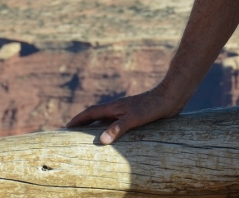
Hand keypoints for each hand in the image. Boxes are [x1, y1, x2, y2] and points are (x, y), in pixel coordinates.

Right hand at [65, 84, 184, 144]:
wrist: (172, 96)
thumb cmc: (153, 106)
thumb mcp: (134, 118)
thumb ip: (118, 128)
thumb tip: (101, 141)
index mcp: (114, 107)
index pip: (91, 112)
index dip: (79, 119)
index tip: (66, 127)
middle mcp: (119, 108)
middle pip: (97, 116)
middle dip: (84, 124)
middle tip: (73, 134)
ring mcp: (128, 111)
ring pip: (108, 119)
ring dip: (98, 126)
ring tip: (91, 138)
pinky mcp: (138, 115)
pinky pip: (119, 123)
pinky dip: (112, 129)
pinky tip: (116, 137)